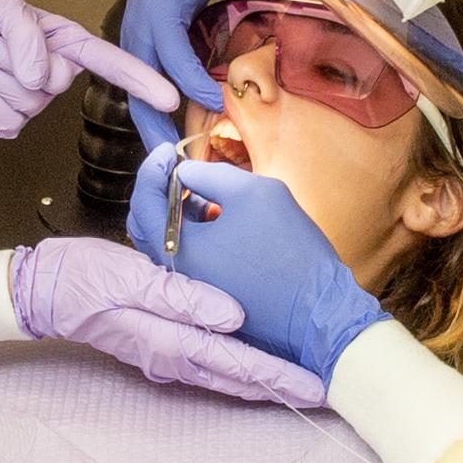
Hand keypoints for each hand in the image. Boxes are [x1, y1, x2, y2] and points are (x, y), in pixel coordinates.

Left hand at [0, 0, 176, 139]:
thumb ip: (26, 34)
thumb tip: (40, 76)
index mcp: (59, 41)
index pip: (108, 62)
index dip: (139, 80)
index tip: (169, 97)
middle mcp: (50, 72)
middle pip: (54, 84)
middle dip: (9, 59)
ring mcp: (29, 100)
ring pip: (25, 103)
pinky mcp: (4, 121)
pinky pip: (6, 122)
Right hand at [9, 235, 322, 408]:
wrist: (44, 292)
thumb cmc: (85, 279)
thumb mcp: (133, 279)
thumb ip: (183, 298)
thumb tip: (234, 317)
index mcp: (172, 340)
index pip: (239, 362)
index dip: (280, 375)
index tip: (315, 386)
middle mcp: (174, 356)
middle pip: (239, 378)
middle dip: (281, 386)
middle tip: (322, 393)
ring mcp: (166, 355)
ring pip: (226, 375)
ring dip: (262, 380)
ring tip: (297, 383)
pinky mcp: (160, 345)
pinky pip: (209, 364)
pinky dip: (238, 368)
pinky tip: (251, 363)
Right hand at [117, 0, 247, 153]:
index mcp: (156, 9)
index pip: (171, 54)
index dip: (192, 82)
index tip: (218, 105)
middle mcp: (139, 30)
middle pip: (140, 87)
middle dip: (154, 126)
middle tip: (175, 163)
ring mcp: (138, 40)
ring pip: (137, 92)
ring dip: (152, 126)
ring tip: (171, 162)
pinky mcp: (144, 45)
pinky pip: (146, 84)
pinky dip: (155, 110)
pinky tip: (173, 133)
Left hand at [127, 148, 385, 376]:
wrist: (319, 311)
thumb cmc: (288, 249)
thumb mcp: (252, 192)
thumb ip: (210, 174)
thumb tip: (184, 171)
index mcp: (177, 249)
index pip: (144, 202)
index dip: (153, 169)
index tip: (168, 151)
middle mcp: (175, 275)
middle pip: (148, 225)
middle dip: (159, 191)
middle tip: (179, 169)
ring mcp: (191, 290)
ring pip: (167, 242)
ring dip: (177, 212)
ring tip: (203, 192)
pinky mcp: (208, 298)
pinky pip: (187, 259)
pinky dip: (193, 234)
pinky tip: (217, 218)